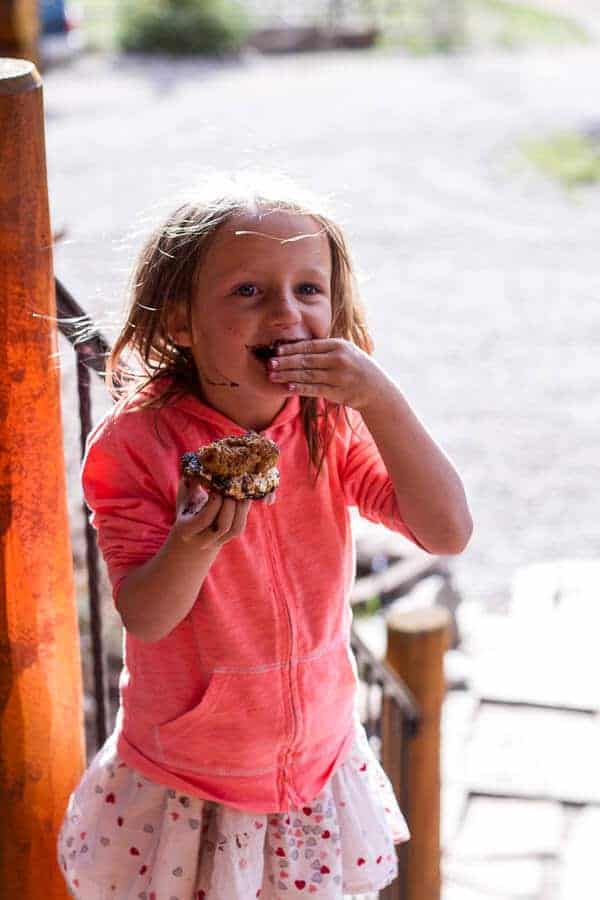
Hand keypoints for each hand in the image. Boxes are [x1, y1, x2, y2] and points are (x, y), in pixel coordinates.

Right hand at [171, 477, 252, 548]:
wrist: (191, 540)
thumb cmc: (187, 510)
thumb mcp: (184, 497)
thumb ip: (190, 483)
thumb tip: (202, 465)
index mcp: (186, 529)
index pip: (204, 519)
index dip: (214, 503)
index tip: (217, 487)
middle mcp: (203, 540)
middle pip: (223, 526)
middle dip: (229, 504)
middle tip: (232, 487)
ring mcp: (218, 541)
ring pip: (235, 528)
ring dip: (240, 508)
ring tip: (240, 491)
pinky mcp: (229, 538)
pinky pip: (239, 527)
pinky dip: (243, 511)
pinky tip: (243, 497)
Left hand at [267, 338, 383, 409]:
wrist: (375, 388)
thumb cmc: (355, 367)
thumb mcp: (345, 350)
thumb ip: (324, 348)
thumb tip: (297, 346)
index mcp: (339, 345)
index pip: (310, 346)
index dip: (291, 348)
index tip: (276, 350)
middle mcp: (338, 359)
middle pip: (306, 360)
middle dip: (285, 362)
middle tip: (270, 363)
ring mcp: (338, 376)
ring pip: (307, 375)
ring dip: (288, 375)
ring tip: (273, 375)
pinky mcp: (336, 392)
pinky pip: (313, 389)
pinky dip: (299, 388)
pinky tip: (287, 387)